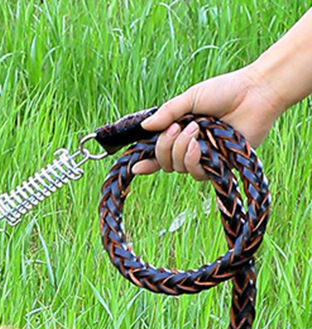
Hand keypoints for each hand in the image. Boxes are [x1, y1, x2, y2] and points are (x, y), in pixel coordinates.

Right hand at [132, 66, 284, 179]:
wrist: (256, 93)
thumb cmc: (226, 91)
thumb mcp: (191, 98)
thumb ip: (168, 113)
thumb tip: (144, 127)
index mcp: (180, 132)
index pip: (158, 152)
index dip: (145, 161)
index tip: (135, 166)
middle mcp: (190, 147)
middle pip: (164, 162)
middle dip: (165, 147)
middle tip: (177, 128)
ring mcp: (204, 158)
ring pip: (178, 168)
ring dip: (181, 150)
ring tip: (195, 129)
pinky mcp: (219, 166)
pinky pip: (196, 174)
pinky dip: (193, 160)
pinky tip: (199, 146)